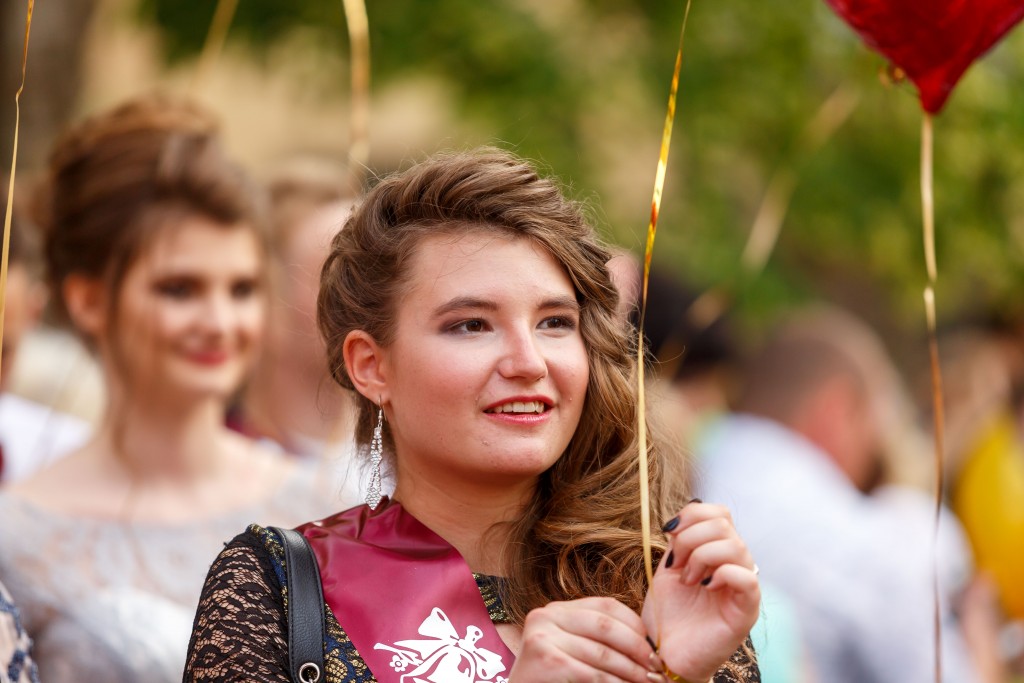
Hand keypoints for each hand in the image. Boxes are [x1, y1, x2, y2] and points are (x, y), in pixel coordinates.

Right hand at [509, 596, 665, 681]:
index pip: (607, 605)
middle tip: (658, 669)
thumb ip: (598, 640)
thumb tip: (648, 647)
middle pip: (607, 627)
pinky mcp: (546, 659)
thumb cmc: (553, 679)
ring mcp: (543, 636)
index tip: (654, 647)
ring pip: (603, 654)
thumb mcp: (572, 650)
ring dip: (632, 672)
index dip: (636, 625)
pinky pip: (593, 674)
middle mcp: (547, 615)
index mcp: (557, 609)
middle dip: (638, 650)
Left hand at [642, 500, 759, 682]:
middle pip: (724, 524)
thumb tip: (684, 516)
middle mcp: (735, 564)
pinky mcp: (747, 609)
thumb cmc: (669, 614)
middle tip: (677, 564)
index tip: (669, 532)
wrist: (666, 652)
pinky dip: (722, 574)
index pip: (719, 513)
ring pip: (735, 546)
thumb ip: (679, 541)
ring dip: (701, 557)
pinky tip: (705, 587)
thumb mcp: (668, 568)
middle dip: (691, 538)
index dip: (692, 515)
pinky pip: (747, 578)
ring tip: (688, 580)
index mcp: (717, 551)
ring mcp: (744, 586)